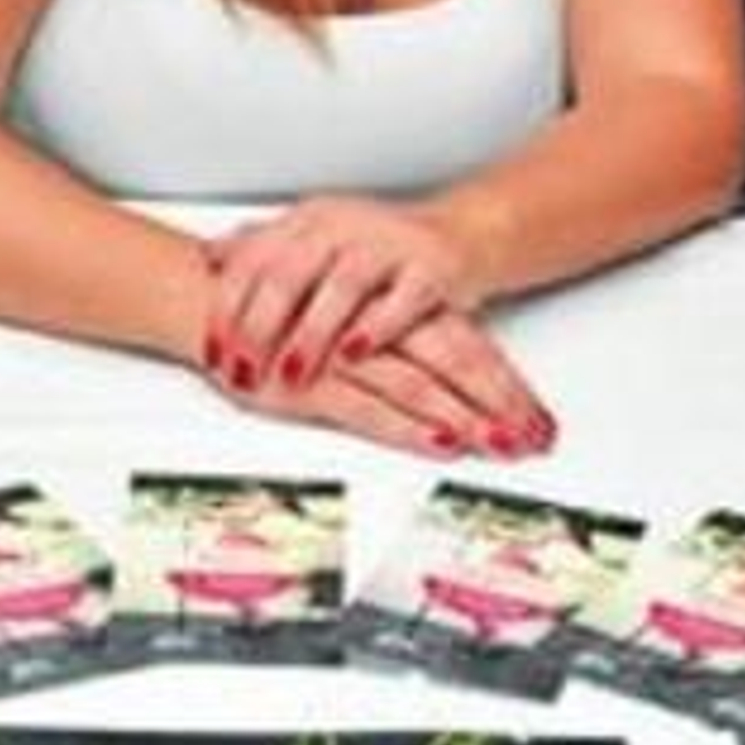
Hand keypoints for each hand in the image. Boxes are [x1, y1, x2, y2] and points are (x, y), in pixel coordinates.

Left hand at [205, 195, 476, 394]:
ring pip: (342, 286)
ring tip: (292, 374)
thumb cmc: (380, 245)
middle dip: (259, 328)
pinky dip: (376, 328)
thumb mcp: (316, 238)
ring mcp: (390, 244)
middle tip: (243, 371)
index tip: (214, 352)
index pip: (254, 260)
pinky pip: (402, 298)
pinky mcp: (432, 267)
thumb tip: (209, 257)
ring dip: (312, 334)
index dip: (228, 308)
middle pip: (289, 273)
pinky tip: (354, 354)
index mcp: (310, 220)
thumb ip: (264, 245)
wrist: (460, 233)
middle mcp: (346, 225)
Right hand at [206, 302, 556, 460]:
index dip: (503, 380)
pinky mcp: (313, 387)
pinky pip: (373, 408)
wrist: (204, 301)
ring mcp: (346, 360)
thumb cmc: (269, 312)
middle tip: (539, 436)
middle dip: (502, 403)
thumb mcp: (335, 318)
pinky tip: (443, 442)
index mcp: (387, 312)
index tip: (537, 414)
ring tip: (505, 443)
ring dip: (470, 418)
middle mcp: (376, 332)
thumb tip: (427, 376)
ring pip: (424, 389)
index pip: (462, 344)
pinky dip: (412, 426)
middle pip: (456, 363)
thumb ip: (377, 340)